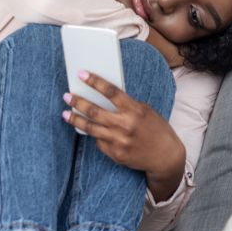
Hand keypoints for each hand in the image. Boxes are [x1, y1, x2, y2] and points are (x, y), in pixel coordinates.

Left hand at [61, 70, 182, 174]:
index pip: (111, 92)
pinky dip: (94, 135)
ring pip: (91, 128)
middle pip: (95, 111)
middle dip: (78, 102)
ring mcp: (120, 141)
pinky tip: (89, 130)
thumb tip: (103, 97)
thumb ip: (126, 105)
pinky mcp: (116, 154)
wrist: (165, 156)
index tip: (81, 74)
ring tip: (66, 113)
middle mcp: (126, 125)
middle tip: (67, 96)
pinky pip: (99, 142)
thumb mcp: (145, 111)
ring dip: (76, 119)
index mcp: (135, 110)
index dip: (95, 81)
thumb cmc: (156, 129)